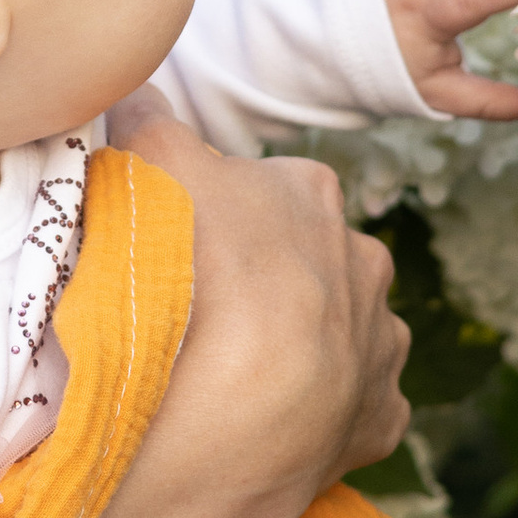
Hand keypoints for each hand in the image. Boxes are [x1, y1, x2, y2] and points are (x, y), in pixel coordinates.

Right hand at [0, 114, 411, 517]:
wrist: (220, 426)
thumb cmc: (183, 285)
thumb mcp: (151, 170)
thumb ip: (152, 123)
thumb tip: (138, 89)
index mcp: (312, 195)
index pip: (256, 190)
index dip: (211, 217)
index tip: (176, 250)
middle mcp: (364, 263)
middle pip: (303, 260)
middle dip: (263, 281)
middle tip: (198, 316)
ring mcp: (379, 347)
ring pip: (337, 332)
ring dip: (297, 347)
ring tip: (229, 378)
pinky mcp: (379, 422)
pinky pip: (352, 407)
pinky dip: (317, 415)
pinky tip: (270, 428)